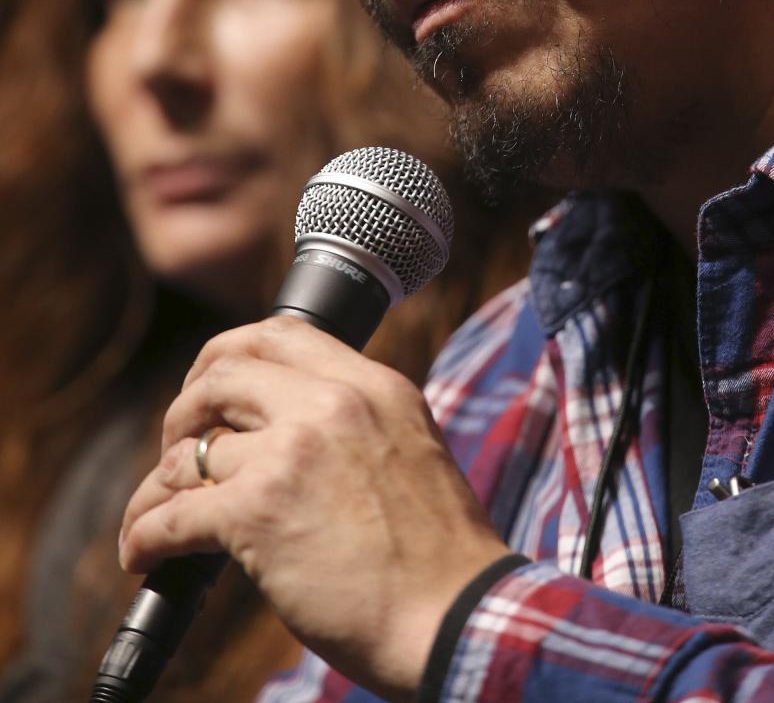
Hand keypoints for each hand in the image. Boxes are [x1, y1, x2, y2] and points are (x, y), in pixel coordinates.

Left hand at [119, 316, 509, 701]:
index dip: (228, 353)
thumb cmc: (439, 557)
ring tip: (149, 516)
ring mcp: (291, 453)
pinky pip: (172, 513)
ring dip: (157, 485)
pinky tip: (142, 555)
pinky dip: (144, 535)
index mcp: (374, 385)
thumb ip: (355, 424)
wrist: (456, 617)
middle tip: (178, 447)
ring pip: (189, 451)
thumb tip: (286, 430)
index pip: (281, 332)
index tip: (209, 384)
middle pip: (223, 373)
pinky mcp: (258, 513)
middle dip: (184, 409)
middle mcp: (331, 403)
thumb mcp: (410, 450)